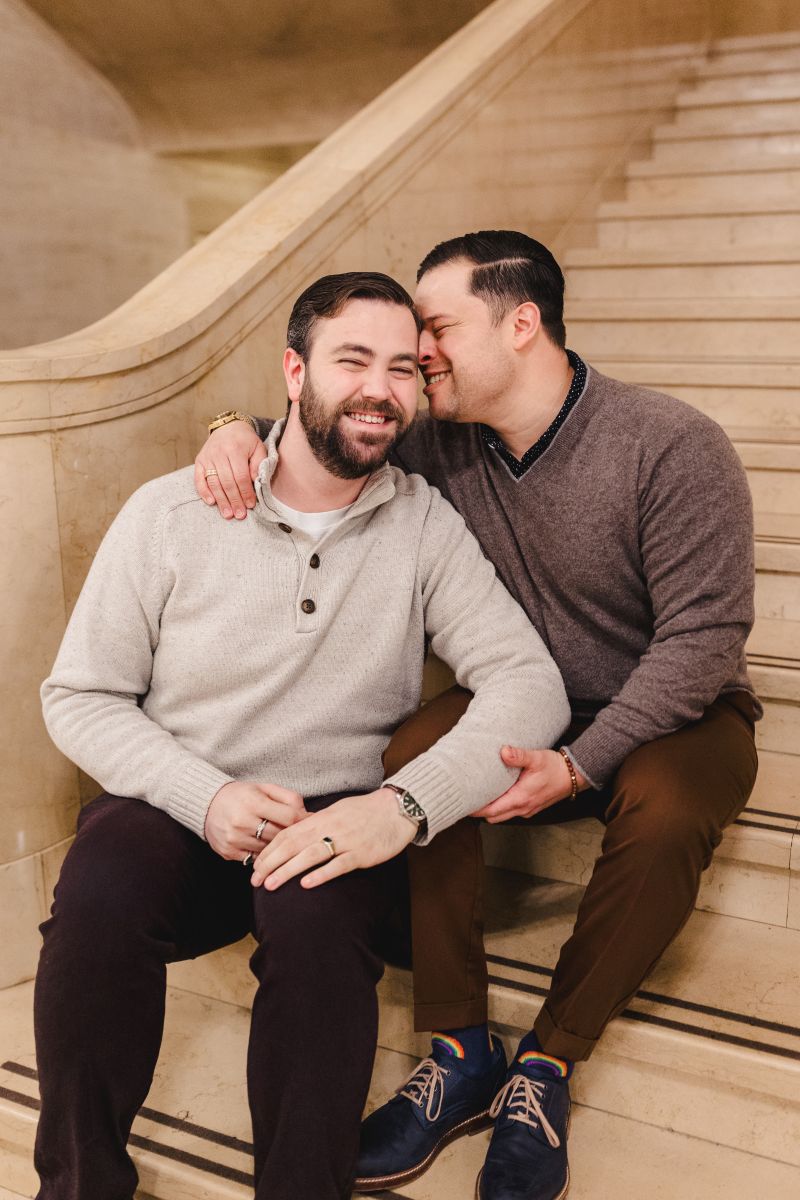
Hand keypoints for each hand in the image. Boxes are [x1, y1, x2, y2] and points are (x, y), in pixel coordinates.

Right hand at [195, 420, 266, 518]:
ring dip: (221, 500)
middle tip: (239, 515)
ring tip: (228, 514)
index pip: (240, 476)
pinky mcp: (199, 461)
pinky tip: (211, 502)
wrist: (228, 426)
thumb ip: (258, 464)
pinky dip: (203, 492)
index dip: (245, 492)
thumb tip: (255, 482)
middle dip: (234, 500)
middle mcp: (219, 453)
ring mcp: (207, 457)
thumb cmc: (246, 441)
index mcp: (235, 449)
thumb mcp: (258, 448)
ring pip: (214, 483)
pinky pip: (199, 479)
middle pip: (227, 482)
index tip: (250, 505)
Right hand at [204, 781, 306, 860]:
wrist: (208, 804)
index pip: (289, 816)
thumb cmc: (242, 795)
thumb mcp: (265, 788)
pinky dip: (263, 855)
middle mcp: (242, 821)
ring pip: (268, 850)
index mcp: (253, 802)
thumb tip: (308, 815)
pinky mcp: (228, 852)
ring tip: (284, 841)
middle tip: (301, 835)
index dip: (304, 820)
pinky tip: (266, 848)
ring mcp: (234, 839)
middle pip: (279, 835)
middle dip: (292, 835)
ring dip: (278, 847)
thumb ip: (288, 798)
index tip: (312, 823)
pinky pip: (254, 859)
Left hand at [250, 788, 416, 890]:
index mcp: (321, 817)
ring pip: (310, 855)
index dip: (269, 849)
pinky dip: (321, 874)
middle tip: (255, 880)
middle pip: (293, 845)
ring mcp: (345, 841)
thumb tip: (296, 833)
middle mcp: (329, 828)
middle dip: (271, 863)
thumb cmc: (366, 811)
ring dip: (288, 870)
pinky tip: (306, 884)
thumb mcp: (337, 811)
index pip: (288, 833)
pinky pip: (338, 865)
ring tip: (271, 885)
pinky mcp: (361, 854)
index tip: (255, 865)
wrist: (396, 809)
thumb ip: (316, 823)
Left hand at [472, 747, 586, 821]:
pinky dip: (502, 807)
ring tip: (480, 796)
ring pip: (502, 816)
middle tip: (468, 798)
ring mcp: (527, 810)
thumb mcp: (537, 758)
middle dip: (480, 811)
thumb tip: (503, 751)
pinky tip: (498, 794)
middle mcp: (523, 808)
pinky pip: (511, 812)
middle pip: (494, 817)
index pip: (491, 811)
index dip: (475, 809)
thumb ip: (519, 756)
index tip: (463, 803)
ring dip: (491, 809)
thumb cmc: (555, 767)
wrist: (574, 775)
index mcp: (521, 798)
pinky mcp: (531, 807)